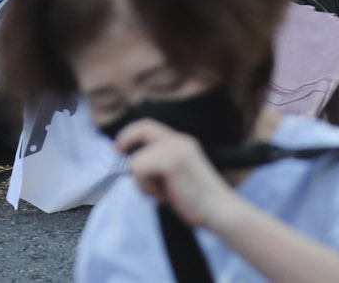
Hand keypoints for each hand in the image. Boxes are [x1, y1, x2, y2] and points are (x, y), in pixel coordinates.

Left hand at [112, 119, 239, 231]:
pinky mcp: (170, 161)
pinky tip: (165, 196)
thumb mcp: (177, 176)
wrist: (221, 212)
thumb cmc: (199, 202)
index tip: (120, 147)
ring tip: (163, 194)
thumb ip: (160, 165)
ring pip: (136, 160)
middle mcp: (179, 141)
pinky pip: (139, 171)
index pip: (150, 126)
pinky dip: (146, 187)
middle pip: (142, 127)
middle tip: (117, 152)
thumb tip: (133, 164)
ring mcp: (175, 149)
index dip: (131, 133)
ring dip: (143, 183)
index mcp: (182, 143)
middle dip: (125, 139)